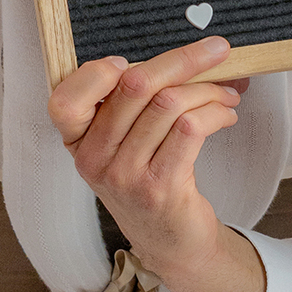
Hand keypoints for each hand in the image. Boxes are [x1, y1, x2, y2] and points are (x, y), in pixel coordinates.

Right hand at [47, 35, 265, 291]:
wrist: (172, 242)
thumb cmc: (151, 177)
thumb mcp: (126, 142)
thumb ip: (136, 100)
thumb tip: (189, 53)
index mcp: (78, 141)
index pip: (64, 101)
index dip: (95, 73)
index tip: (129, 62)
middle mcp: (94, 159)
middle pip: (134, 85)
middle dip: (184, 59)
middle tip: (218, 49)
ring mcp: (125, 176)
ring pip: (169, 103)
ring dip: (209, 90)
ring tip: (227, 93)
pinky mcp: (160, 187)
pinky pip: (191, 127)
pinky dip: (216, 111)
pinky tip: (226, 114)